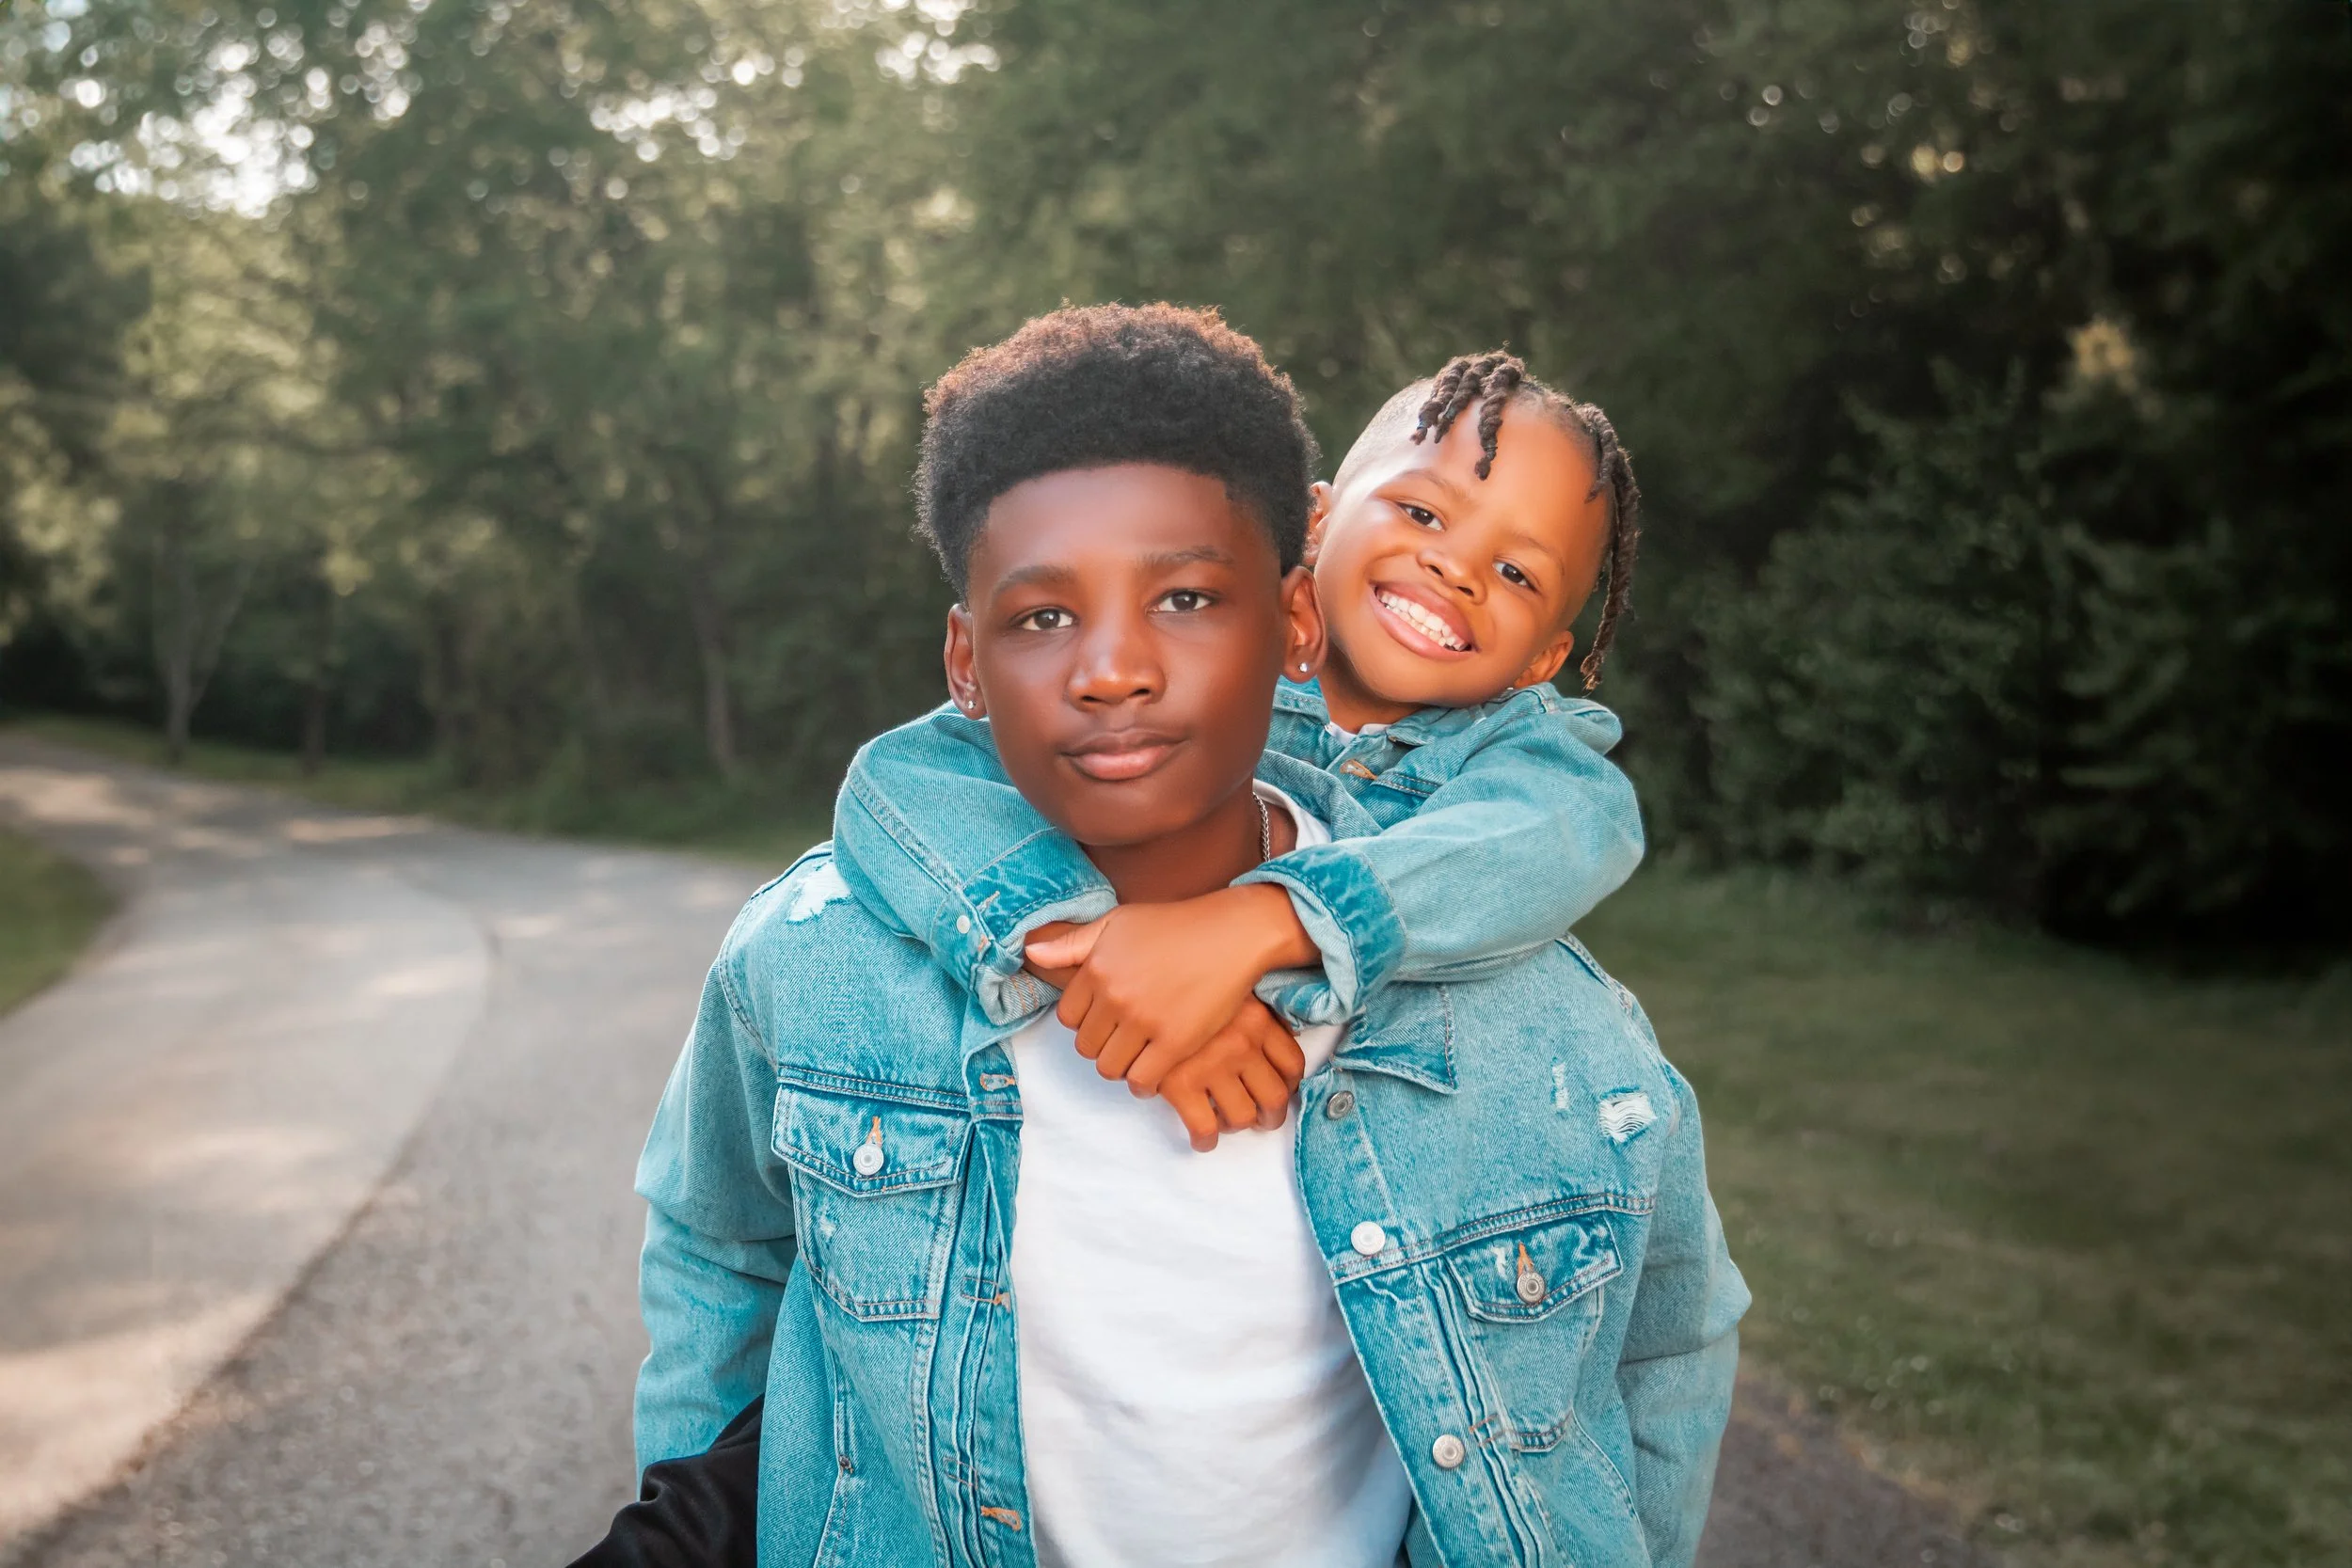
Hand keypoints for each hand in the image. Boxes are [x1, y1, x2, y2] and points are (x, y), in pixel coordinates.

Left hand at [1027, 885, 1316, 1088]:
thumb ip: (1073, 942)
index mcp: (1096, 968)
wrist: (1232, 934)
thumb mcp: (1118, 922)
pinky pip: (1142, 1081)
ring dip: (1121, 1067)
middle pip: (1086, 1047)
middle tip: (1124, 1039)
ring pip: (1109, 1068)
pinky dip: (1143, 1085)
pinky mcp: (1175, 1042)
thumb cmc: (1175, 925)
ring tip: (1138, 1055)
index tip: (1106, 1019)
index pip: (1067, 1018)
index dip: (1086, 1022)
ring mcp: (1144, 1020)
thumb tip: (1030, 954)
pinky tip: (1154, 1073)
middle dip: (1102, 1045)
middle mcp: (1115, 995)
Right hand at [1156, 999, 1305, 1152]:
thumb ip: (1254, 1012)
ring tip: (1222, 1120)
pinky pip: (1205, 1129)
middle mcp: (1241, 1043)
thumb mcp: (1229, 989)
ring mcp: (1212, 1065)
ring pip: (1242, 1118)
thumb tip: (1281, 1037)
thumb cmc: (1184, 989)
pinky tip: (1201, 1138)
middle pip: (1274, 1098)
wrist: (1139, 988)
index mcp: (1257, 1018)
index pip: (1293, 1064)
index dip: (1289, 1086)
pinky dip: (1205, 1141)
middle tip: (1258, 1118)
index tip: (1277, 1090)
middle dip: (1269, 1117)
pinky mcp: (1180, 1084)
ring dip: (1235, 1126)